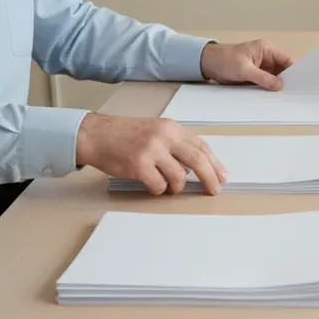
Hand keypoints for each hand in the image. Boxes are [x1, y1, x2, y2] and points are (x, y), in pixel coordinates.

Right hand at [76, 114, 227, 195]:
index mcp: (171, 128)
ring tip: (167, 185)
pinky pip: (159, 186)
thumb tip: (195, 168)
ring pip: (179, 176)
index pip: (201, 146)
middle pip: (198, 160)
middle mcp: (164, 137)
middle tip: (214, 190)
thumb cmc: (124, 135)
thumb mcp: (155, 131)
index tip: (222, 176)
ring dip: (176, 187)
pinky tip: (151, 185)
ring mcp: (152, 150)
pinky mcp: (139, 165)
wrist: (96, 135)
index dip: (214, 163)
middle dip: (209, 178)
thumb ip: (175, 145)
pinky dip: (158, 190)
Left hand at [200, 40, 294, 90]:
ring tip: (283, 99)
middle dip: (286, 82)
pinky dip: (268, 91)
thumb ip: (263, 77)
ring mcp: (262, 68)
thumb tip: (279, 86)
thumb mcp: (244, 69)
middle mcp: (267, 58)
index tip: (299, 85)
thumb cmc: (224, 60)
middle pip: (283, 71)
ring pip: (275, 79)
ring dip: (276, 88)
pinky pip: (266, 84)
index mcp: (267, 49)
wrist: (207, 64)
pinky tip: (272, 99)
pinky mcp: (256, 77)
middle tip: (291, 95)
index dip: (294, 72)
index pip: (287, 60)